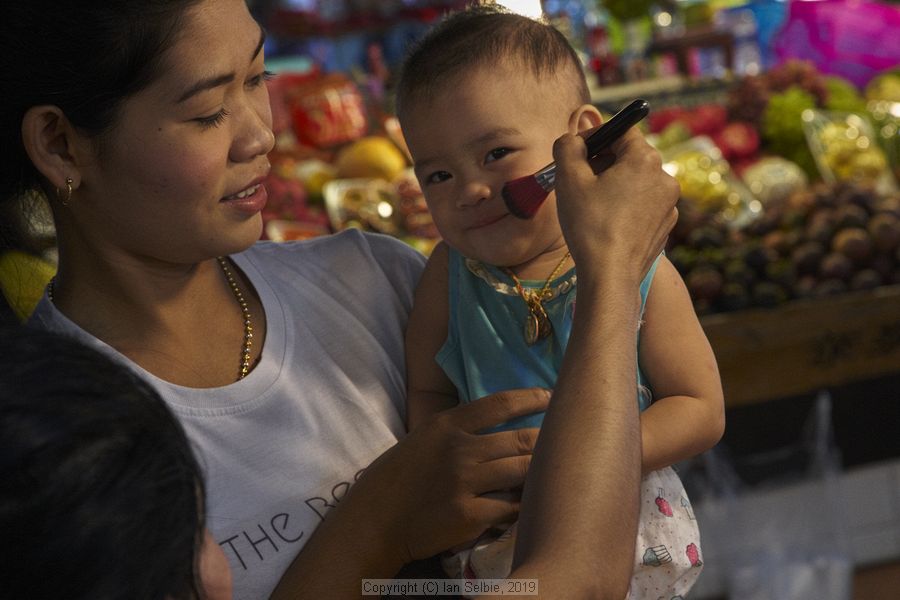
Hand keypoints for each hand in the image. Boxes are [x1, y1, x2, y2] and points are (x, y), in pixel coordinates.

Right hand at [366, 388, 548, 562]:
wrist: (374, 520)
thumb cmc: (398, 477)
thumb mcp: (423, 439)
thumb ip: (458, 431)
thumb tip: (498, 427)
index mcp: (447, 425)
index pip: (499, 404)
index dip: (531, 398)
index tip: (550, 397)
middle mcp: (459, 450)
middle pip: (521, 440)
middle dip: (546, 443)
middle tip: (562, 445)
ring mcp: (465, 483)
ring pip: (522, 472)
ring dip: (538, 475)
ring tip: (551, 476)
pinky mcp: (469, 515)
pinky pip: (512, 508)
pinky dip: (522, 507)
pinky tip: (526, 507)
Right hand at [552, 127, 678, 284]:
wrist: (610, 276)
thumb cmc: (590, 226)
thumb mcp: (569, 179)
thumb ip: (568, 148)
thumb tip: (572, 141)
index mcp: (645, 159)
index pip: (621, 130)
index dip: (595, 136)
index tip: (575, 151)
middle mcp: (665, 177)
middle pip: (630, 156)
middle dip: (603, 162)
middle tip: (578, 178)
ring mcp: (669, 204)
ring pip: (637, 181)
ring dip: (614, 184)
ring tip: (591, 204)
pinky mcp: (665, 225)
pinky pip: (643, 204)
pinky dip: (626, 205)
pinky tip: (607, 222)